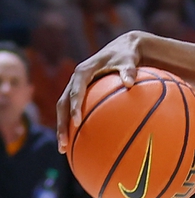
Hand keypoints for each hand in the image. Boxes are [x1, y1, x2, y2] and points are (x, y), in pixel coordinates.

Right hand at [57, 32, 143, 152]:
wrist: (122, 48)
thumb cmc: (126, 55)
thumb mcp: (129, 60)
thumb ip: (129, 70)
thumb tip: (130, 83)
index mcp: (84, 71)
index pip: (75, 90)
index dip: (74, 106)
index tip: (77, 122)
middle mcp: (75, 80)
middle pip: (62, 103)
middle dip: (61, 123)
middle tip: (64, 142)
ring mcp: (75, 87)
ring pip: (62, 109)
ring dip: (62, 127)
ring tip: (63, 148)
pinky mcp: (80, 93)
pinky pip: (72, 110)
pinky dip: (72, 124)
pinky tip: (78, 142)